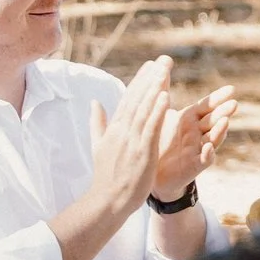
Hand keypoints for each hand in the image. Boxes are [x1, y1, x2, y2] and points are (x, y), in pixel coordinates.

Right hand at [86, 56, 172, 215]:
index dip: (140, 81)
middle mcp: (122, 130)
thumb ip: (98, 122)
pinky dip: (157, 110)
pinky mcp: (141, 151)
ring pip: (144, 108)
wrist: (107, 200)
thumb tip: (94, 102)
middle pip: (137, 99)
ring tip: (165, 70)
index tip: (151, 65)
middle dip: (151, 78)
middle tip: (163, 59)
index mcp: (115, 128)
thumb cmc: (106, 175)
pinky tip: (165, 96)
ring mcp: (131, 140)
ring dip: (155, 88)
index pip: (129, 99)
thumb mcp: (98, 145)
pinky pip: (150, 127)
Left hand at [152, 82, 237, 201]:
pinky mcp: (195, 165)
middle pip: (214, 120)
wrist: (152, 171)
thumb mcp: (160, 116)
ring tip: (225, 122)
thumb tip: (158, 68)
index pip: (207, 106)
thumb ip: (162, 94)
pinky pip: (204, 159)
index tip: (232, 89)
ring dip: (220, 131)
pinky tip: (208, 147)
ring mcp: (199, 148)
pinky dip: (207, 153)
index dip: (219, 98)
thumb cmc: (159, 140)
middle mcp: (198, 133)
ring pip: (214, 138)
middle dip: (224, 112)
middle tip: (234, 103)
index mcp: (190, 119)